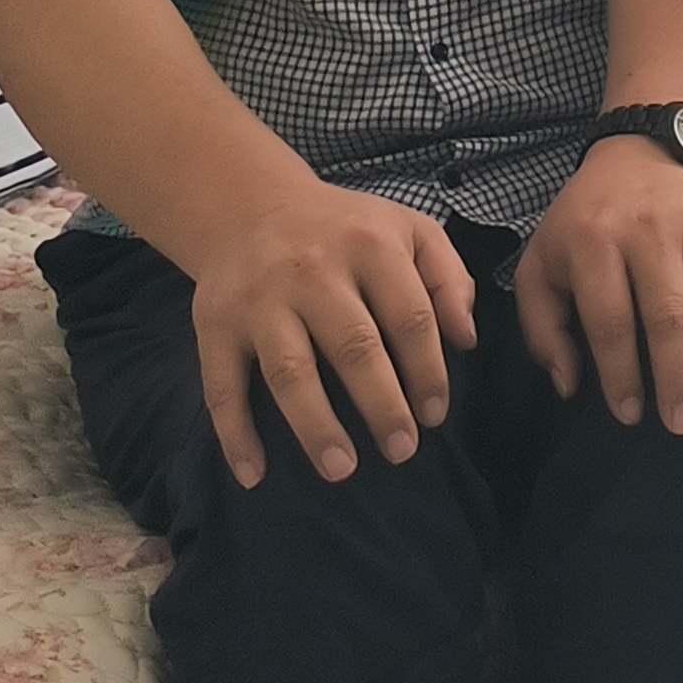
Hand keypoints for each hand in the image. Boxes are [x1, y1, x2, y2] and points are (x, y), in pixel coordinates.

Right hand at [184, 178, 478, 488]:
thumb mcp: (410, 230)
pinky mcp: (214, 325)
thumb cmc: (347, 232)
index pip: (410, 316)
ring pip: (290, 371)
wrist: (251, 208)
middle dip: (381, 405)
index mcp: (370, 246)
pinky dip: (235, 435)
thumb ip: (449, 279)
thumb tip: (467, 340)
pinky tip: (254, 475)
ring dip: (315, 426)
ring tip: (341, 469)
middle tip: (402, 451)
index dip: (427, 370)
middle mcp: (313, 271)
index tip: (435, 416)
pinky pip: (222, 387)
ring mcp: (259, 300)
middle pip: (354, 346)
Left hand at [517, 133, 682, 432]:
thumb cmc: (583, 225)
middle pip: (668, 315)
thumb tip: (569, 386)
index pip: (611, 321)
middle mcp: (648, 228)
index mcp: (593, 242)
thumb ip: (543, 328)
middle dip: (678, 378)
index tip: (631, 417)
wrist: (636, 154)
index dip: (622, 375)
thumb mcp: (540, 268)